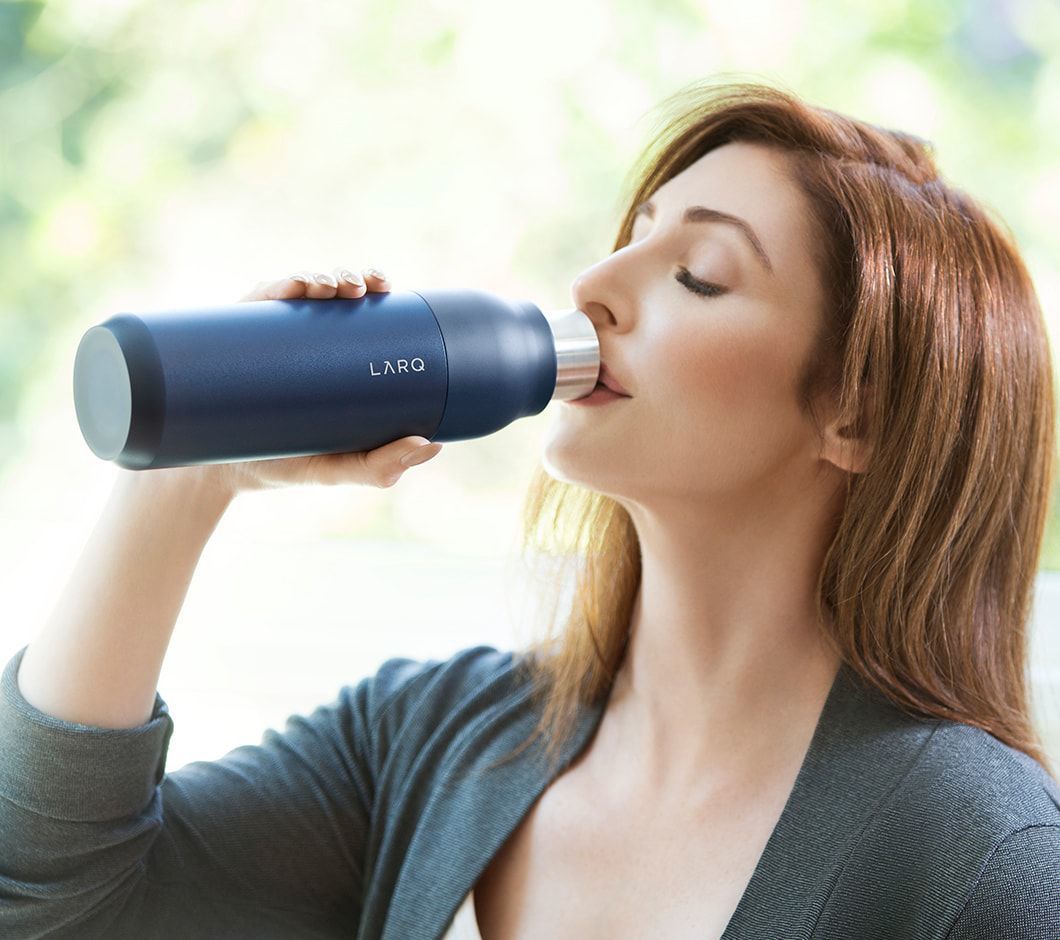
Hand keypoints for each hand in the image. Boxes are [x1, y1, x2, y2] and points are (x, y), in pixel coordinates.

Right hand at [194, 266, 442, 498]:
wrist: (223, 473)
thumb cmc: (289, 465)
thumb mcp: (338, 469)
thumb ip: (380, 466)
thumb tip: (431, 445)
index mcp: (335, 358)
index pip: (361, 313)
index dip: (375, 290)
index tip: (387, 288)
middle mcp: (304, 340)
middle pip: (332, 293)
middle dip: (351, 277)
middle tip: (360, 289)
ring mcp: (270, 337)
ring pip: (297, 291)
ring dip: (317, 277)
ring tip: (329, 289)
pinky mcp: (237, 340)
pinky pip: (256, 304)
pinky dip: (276, 287)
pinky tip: (291, 288)